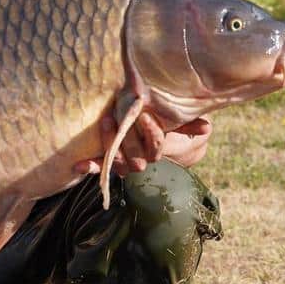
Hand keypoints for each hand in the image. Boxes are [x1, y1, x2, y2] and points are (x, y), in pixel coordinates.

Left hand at [73, 114, 211, 175]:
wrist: (157, 132)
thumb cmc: (171, 123)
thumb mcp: (182, 121)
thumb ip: (190, 124)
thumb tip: (206, 126)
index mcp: (159, 150)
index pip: (157, 148)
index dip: (152, 135)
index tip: (146, 116)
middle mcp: (142, 160)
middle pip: (135, 159)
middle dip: (127, 139)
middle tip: (118, 117)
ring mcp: (125, 160)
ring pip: (119, 164)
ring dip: (110, 147)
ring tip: (106, 123)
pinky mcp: (110, 158)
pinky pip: (101, 167)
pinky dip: (91, 167)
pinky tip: (78, 166)